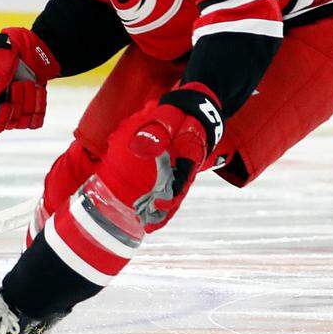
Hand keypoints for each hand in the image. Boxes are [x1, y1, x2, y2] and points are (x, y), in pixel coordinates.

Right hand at [0, 27, 60, 133]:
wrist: (32, 45)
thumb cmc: (10, 47)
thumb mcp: (0, 56)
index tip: (8, 105)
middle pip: (7, 122)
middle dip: (17, 103)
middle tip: (21, 84)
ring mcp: (15, 106)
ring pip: (22, 122)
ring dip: (30, 103)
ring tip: (31, 84)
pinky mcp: (29, 107)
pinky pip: (35, 120)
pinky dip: (39, 107)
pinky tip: (38, 90)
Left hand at [99, 83, 223, 230]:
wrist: (194, 108)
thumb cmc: (180, 113)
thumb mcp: (168, 118)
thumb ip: (155, 133)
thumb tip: (138, 147)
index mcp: (188, 159)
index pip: (180, 184)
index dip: (169, 198)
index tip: (156, 205)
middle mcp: (187, 169)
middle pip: (176, 196)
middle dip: (163, 213)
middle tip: (146, 226)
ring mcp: (182, 170)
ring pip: (172, 195)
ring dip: (160, 210)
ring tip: (144, 223)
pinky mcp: (176, 168)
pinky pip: (169, 188)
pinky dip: (160, 200)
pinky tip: (147, 208)